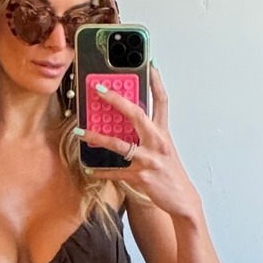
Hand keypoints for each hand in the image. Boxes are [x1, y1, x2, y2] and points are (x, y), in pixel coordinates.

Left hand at [78, 66, 201, 221]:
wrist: (183, 199)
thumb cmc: (170, 171)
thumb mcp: (164, 148)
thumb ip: (149, 133)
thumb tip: (129, 119)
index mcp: (163, 132)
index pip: (162, 101)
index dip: (156, 81)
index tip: (149, 64)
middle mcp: (157, 142)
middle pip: (136, 114)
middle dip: (116, 100)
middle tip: (98, 89)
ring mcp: (149, 159)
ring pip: (120, 144)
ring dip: (97, 138)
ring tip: (80, 132)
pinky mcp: (141, 176)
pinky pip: (116, 172)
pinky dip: (102, 171)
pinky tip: (89, 169)